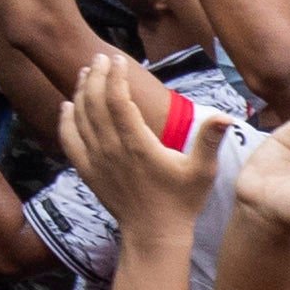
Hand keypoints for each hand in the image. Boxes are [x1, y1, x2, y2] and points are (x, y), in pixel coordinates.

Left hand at [61, 48, 217, 225]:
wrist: (153, 233)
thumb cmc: (181, 201)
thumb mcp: (202, 171)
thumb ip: (209, 141)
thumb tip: (223, 116)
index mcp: (138, 145)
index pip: (119, 101)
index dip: (115, 77)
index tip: (118, 59)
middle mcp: (111, 149)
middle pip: (96, 103)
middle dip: (97, 76)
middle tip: (100, 56)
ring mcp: (95, 160)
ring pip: (80, 117)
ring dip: (82, 91)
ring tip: (87, 72)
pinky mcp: (86, 170)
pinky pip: (69, 139)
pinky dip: (66, 119)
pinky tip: (67, 104)